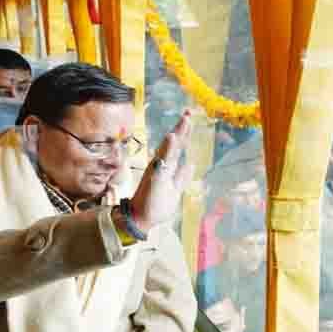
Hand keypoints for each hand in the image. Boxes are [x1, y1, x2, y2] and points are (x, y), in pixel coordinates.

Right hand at [130, 109, 194, 229]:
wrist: (141, 220)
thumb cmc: (155, 206)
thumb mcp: (174, 191)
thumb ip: (181, 178)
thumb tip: (191, 165)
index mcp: (167, 168)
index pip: (178, 147)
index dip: (184, 133)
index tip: (189, 117)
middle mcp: (162, 166)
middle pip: (174, 144)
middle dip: (182, 128)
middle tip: (189, 112)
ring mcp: (158, 170)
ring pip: (168, 149)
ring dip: (177, 134)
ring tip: (184, 120)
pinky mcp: (155, 177)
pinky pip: (162, 161)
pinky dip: (167, 149)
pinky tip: (172, 137)